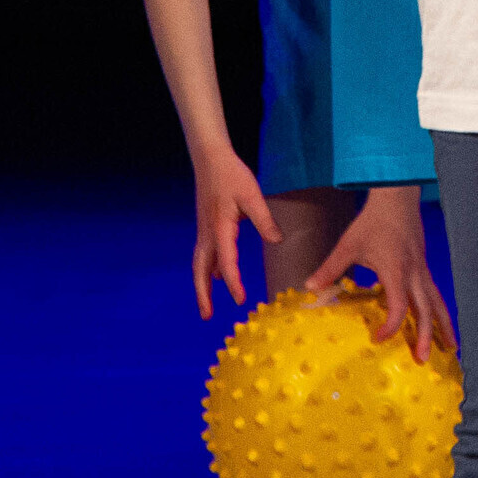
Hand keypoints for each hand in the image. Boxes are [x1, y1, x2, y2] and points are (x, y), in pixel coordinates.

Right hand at [189, 142, 283, 319]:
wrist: (210, 160)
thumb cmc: (232, 176)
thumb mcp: (252, 196)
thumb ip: (264, 220)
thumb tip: (277, 241)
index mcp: (220, 228)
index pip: (227, 262)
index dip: (233, 282)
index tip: (240, 299)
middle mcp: (207, 234)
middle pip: (200, 271)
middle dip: (202, 295)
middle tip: (207, 317)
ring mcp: (204, 231)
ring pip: (200, 264)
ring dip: (202, 284)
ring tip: (208, 304)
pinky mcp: (206, 226)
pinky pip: (204, 254)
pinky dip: (208, 269)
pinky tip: (218, 274)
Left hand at [305, 185, 456, 360]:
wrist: (396, 198)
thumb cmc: (373, 221)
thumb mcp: (349, 244)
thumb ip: (331, 267)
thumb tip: (310, 287)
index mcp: (396, 270)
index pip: (400, 305)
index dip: (391, 325)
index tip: (378, 339)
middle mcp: (414, 273)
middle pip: (426, 309)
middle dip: (425, 335)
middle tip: (422, 359)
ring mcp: (422, 270)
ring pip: (437, 301)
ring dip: (443, 325)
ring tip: (450, 346)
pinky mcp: (423, 267)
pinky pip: (435, 293)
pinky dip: (440, 310)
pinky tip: (441, 320)